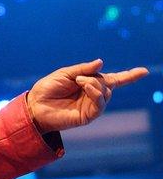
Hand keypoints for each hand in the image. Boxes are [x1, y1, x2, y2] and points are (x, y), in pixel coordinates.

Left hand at [27, 59, 148, 133]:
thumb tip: (101, 63)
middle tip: (78, 78)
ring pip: (106, 93)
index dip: (129, 75)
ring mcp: (91, 106)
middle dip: (96, 78)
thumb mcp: (65, 73)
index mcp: (89, 83)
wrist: (35, 105)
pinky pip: (100, 104)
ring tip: (79, 82)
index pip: (113, 79)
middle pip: (108, 84)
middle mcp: (93, 95)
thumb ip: (83, 69)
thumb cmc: (47, 89)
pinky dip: (95, 93)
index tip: (144, 71)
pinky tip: (85, 87)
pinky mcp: (88, 116)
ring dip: (94, 84)